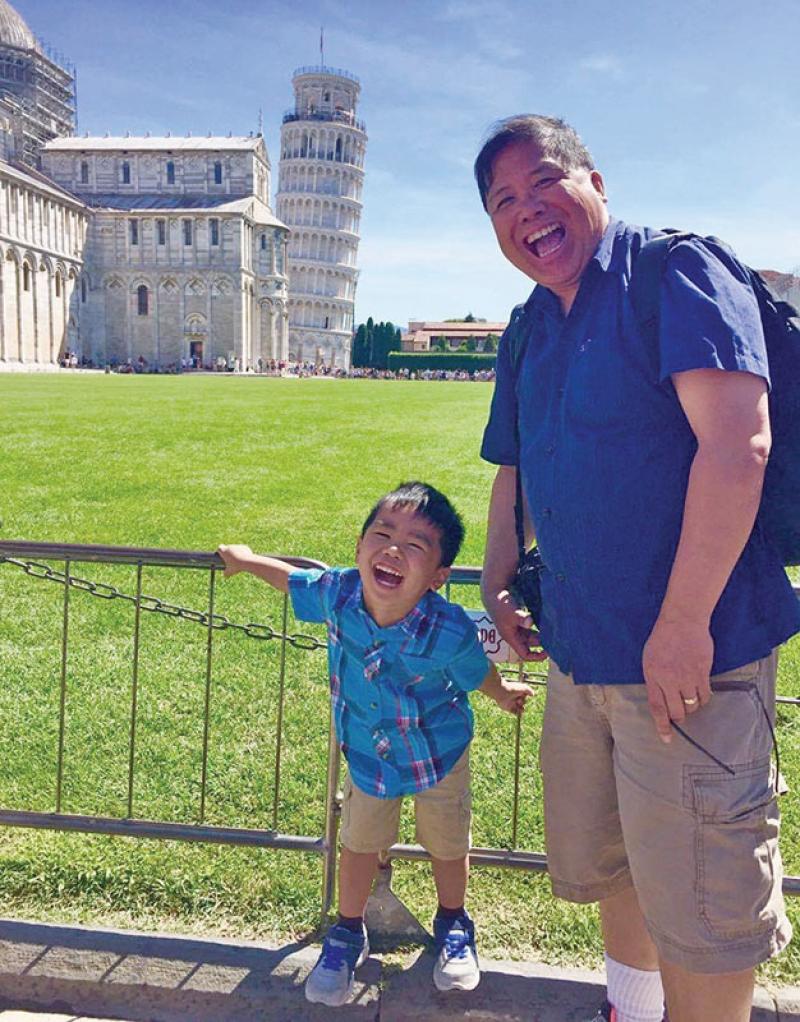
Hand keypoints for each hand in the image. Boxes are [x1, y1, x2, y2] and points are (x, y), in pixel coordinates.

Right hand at [216, 544, 252, 576]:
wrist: (248, 562)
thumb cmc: (237, 567)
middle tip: (230, 559)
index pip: (219, 548)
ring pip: (235, 548)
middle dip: (228, 553)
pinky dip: (242, 552)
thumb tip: (225, 575)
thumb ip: (226, 573)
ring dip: (235, 552)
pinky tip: (244, 558)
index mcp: (224, 551)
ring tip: (238, 560)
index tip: (222, 556)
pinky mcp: (244, 546)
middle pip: (227, 548)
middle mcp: (230, 547)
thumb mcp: (230, 572)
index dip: (220, 551)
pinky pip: (242, 549)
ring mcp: (237, 546)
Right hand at [484, 588, 545, 661]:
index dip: (536, 656)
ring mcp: (516, 628)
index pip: (524, 654)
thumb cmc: (501, 605)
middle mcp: (514, 635)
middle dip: (541, 645)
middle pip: (530, 646)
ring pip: (530, 636)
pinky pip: (530, 628)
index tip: (548, 654)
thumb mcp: (512, 612)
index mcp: (511, 638)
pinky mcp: (518, 621)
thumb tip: (530, 622)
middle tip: (554, 641)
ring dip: (540, 636)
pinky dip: (537, 628)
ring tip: (552, 633)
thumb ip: (521, 618)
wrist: (493, 594)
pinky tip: (546, 624)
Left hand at [493, 678, 534, 714]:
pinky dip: (518, 713)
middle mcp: (515, 698)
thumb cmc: (513, 689)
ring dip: (521, 708)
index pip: (525, 696)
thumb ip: (529, 690)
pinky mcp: (508, 709)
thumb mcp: (523, 688)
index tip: (523, 695)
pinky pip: (515, 713)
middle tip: (518, 700)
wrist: (502, 692)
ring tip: (517, 704)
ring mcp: (512, 704)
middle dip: (523, 702)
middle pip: (523, 703)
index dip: (525, 696)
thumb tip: (533, 694)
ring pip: (521, 708)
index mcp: (518, 693)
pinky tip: (517, 710)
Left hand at [642, 615, 712, 742]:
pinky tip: (699, 691)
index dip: (662, 726)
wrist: (682, 621)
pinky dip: (703, 698)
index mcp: (653, 676)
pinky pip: (705, 696)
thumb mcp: (649, 659)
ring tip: (688, 696)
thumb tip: (661, 701)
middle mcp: (669, 679)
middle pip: (677, 711)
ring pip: (692, 705)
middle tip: (680, 713)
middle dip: (679, 717)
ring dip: (691, 706)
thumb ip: (654, 680)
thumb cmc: (663, 639)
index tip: (667, 739)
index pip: (657, 708)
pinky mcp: (702, 672)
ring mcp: (687, 676)